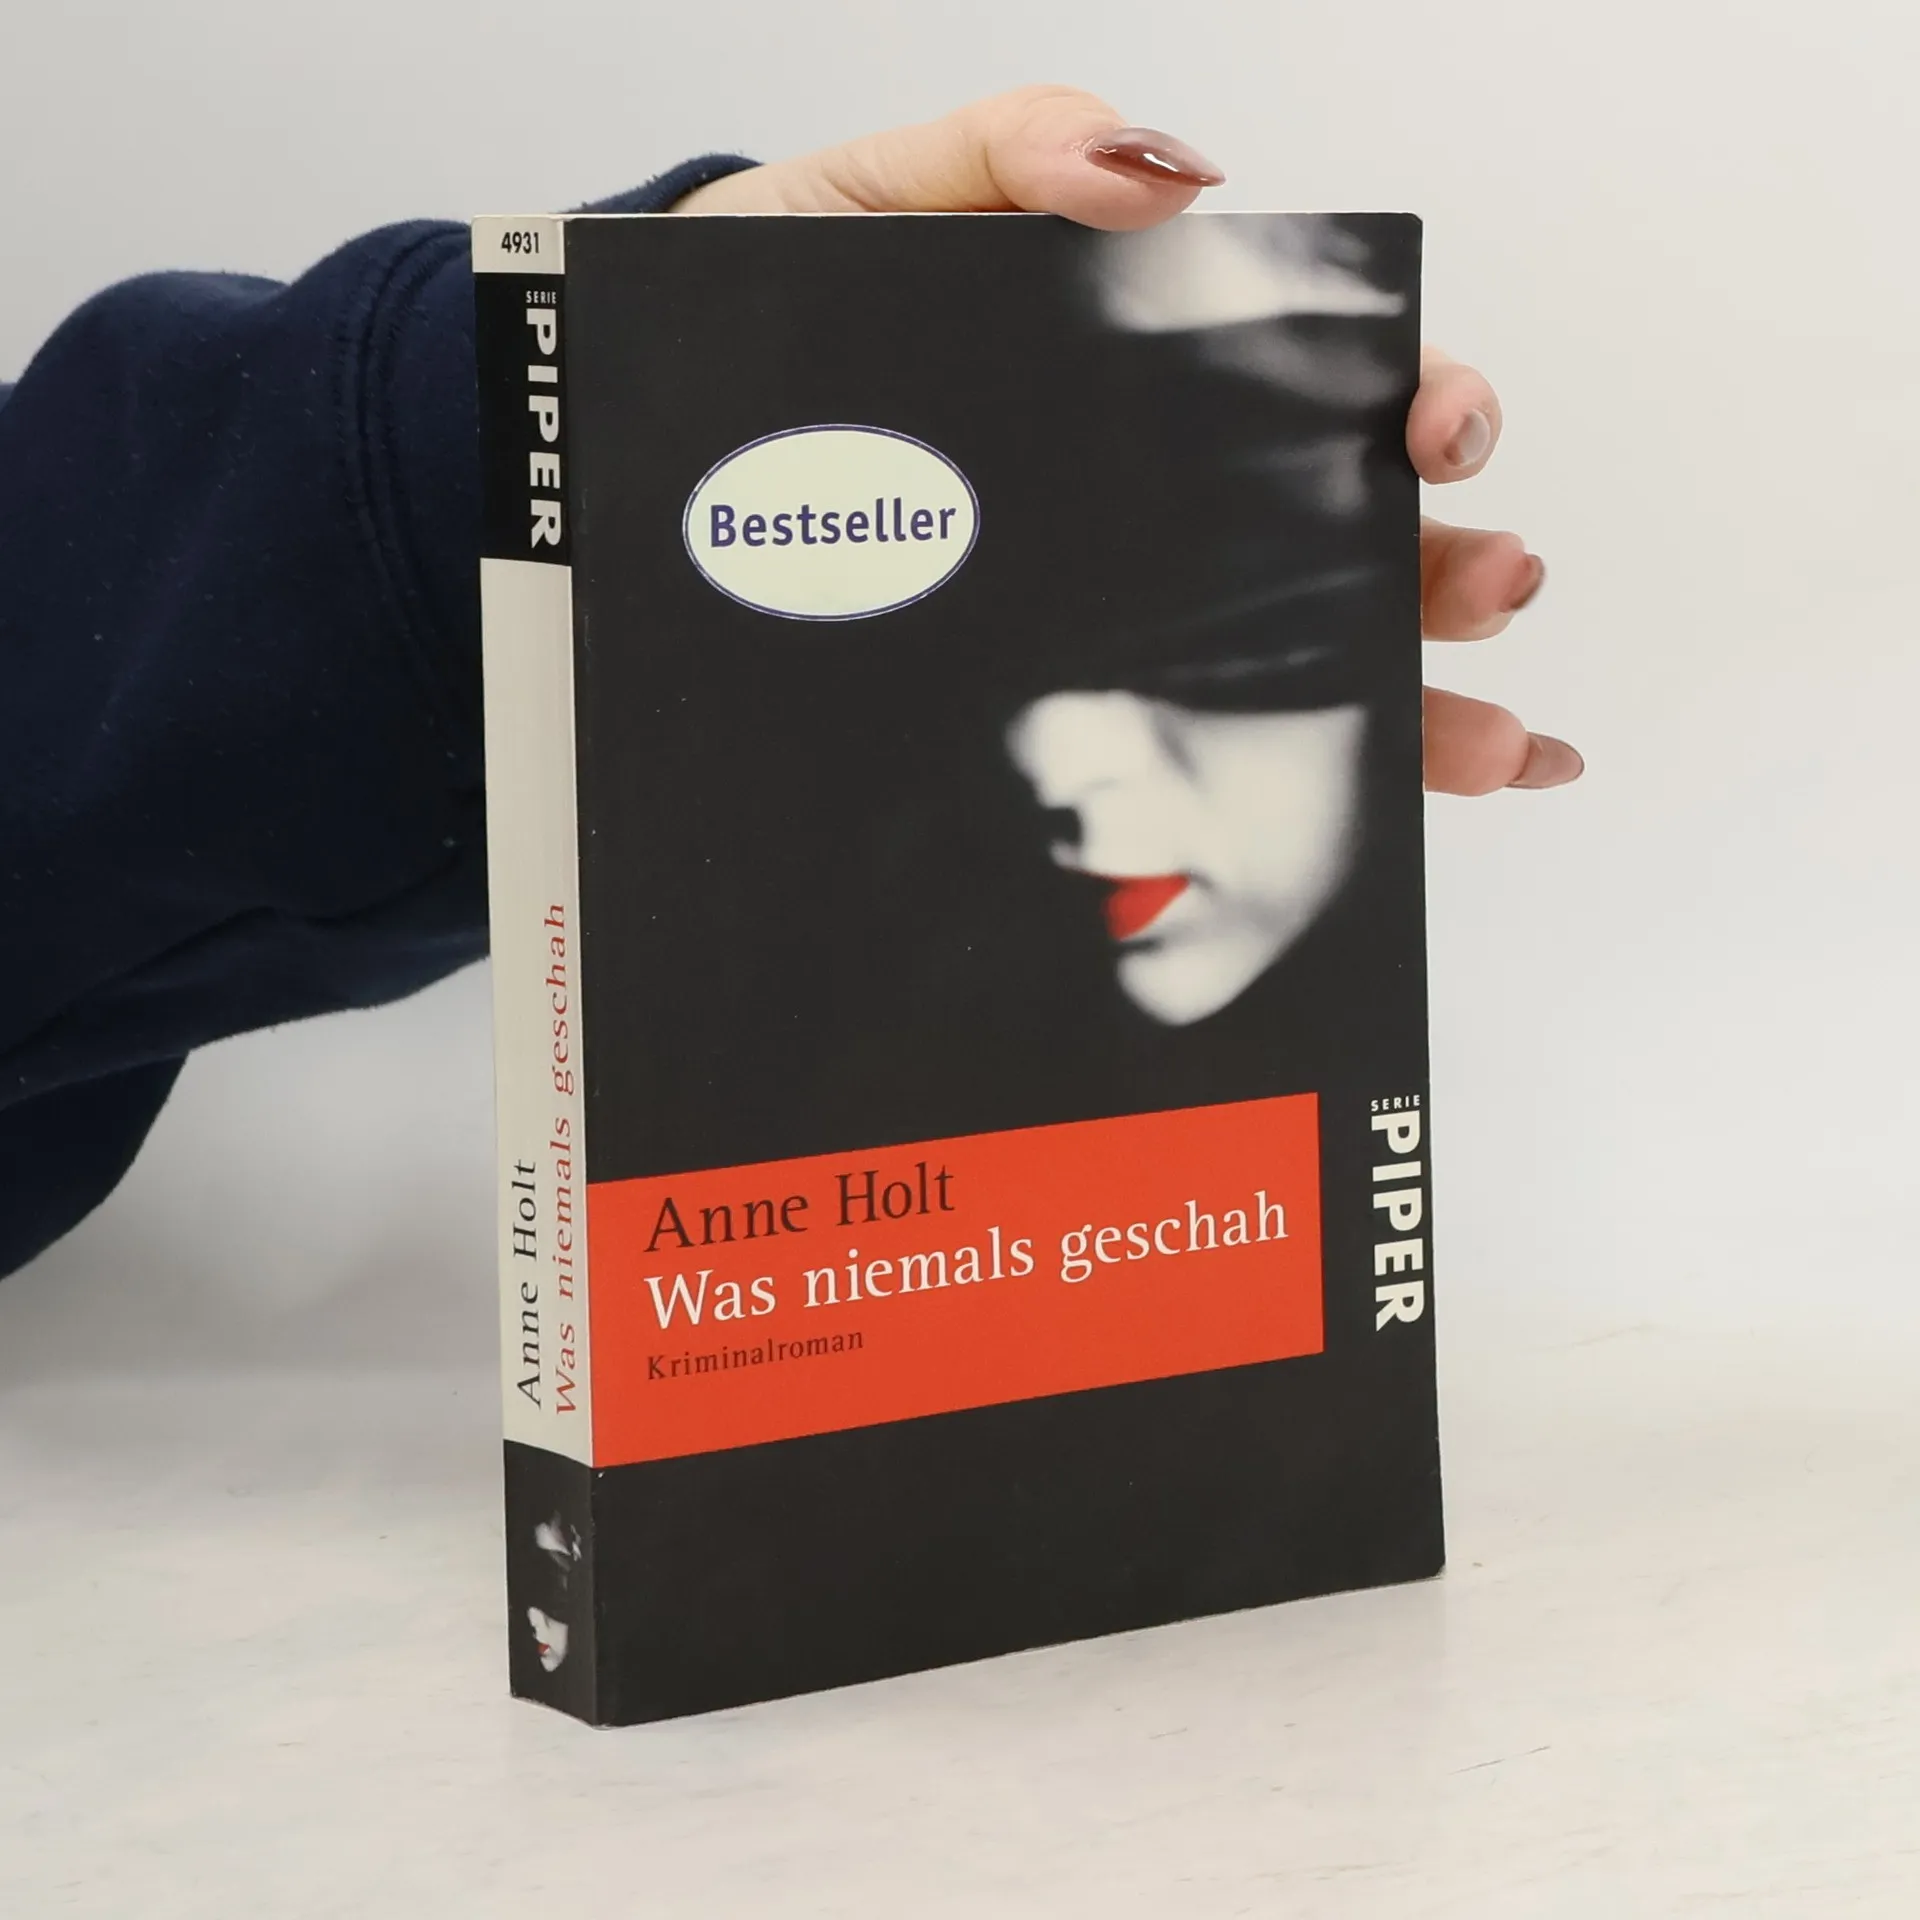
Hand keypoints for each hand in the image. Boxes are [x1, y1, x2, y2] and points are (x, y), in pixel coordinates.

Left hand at [678, 87, 1579, 796]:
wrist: (618, 468)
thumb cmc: (742, 332)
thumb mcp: (856, 207)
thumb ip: (1004, 155)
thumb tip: (1171, 175)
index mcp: (1132, 385)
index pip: (1310, 395)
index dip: (1404, 404)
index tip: (1439, 426)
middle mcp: (1147, 517)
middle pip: (1337, 545)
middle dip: (1441, 566)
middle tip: (1490, 578)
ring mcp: (1106, 630)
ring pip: (1300, 673)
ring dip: (1422, 705)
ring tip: (1494, 742)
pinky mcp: (1046, 724)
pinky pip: (1190, 775)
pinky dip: (1308, 802)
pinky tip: (1408, 821)